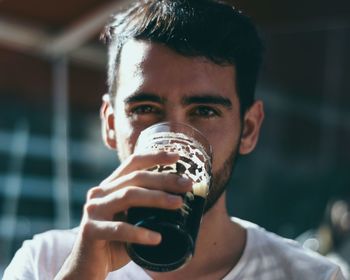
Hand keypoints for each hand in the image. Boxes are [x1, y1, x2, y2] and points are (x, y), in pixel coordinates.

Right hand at [55, 151, 191, 278]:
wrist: (88, 267)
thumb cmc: (116, 242)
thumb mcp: (132, 220)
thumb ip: (147, 209)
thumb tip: (181, 201)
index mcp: (110, 186)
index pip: (132, 163)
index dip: (154, 156)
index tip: (176, 156)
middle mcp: (100, 193)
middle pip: (136, 177)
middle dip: (164, 179)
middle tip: (187, 184)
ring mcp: (93, 210)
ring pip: (128, 195)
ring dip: (157, 198)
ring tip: (179, 204)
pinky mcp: (90, 230)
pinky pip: (119, 229)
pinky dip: (140, 233)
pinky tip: (157, 238)